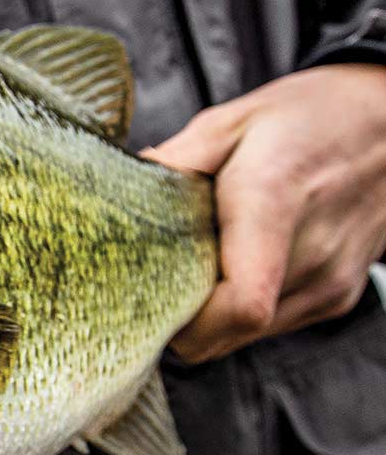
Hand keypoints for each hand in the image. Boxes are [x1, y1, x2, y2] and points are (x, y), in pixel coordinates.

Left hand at [143, 63, 385, 362]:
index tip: (148, 303)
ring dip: (211, 316)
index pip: (241, 304)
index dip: (187, 324)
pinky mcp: (338, 296)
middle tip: (153, 282)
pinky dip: (240, 311)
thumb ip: (173, 163)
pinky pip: (272, 326)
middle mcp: (312, 251)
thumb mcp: (231, 121)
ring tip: (198, 265)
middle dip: (182, 318)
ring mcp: (331, 280)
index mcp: (274, 199)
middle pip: (231, 329)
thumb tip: (117, 192)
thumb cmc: (308, 117)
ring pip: (247, 336)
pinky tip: (234, 266)